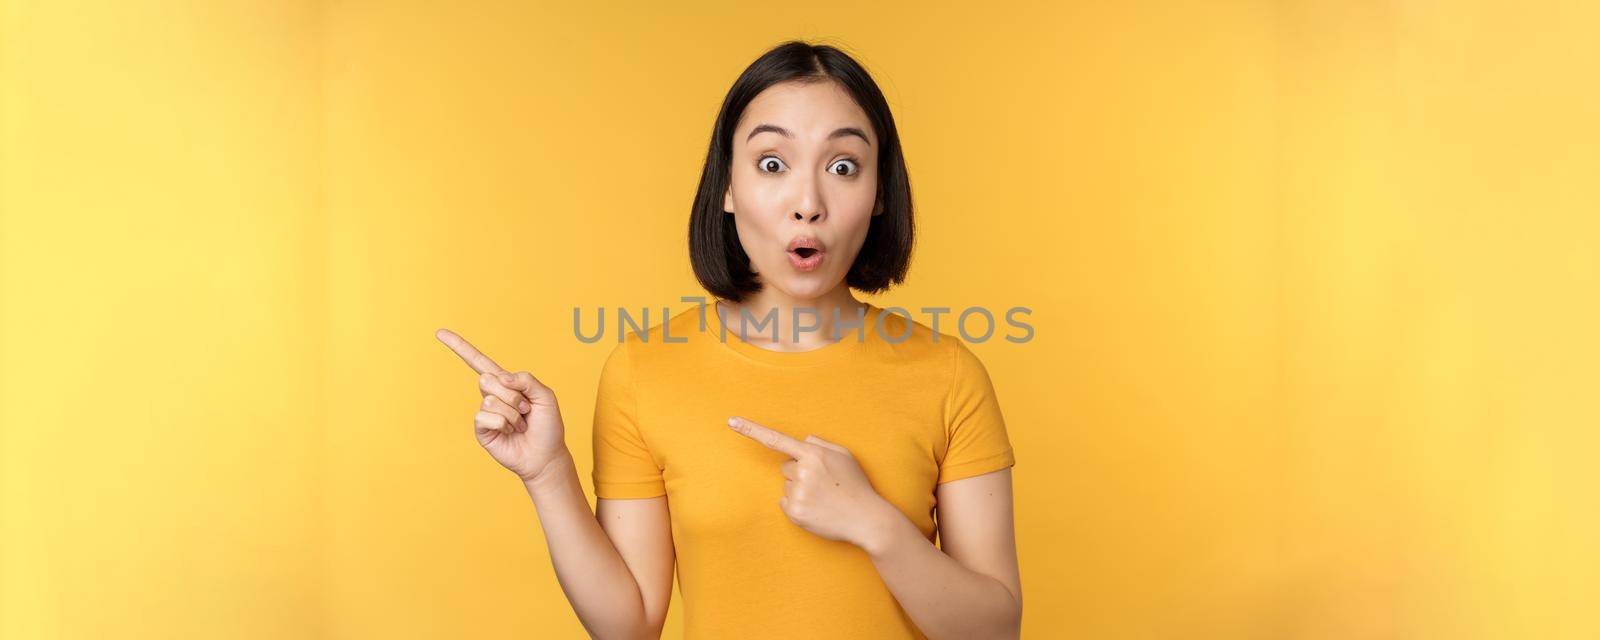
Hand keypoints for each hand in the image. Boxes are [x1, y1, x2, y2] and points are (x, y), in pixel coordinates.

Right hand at [436, 328, 567, 483]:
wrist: (545, 455)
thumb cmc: (547, 425)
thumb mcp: (545, 396)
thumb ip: (526, 380)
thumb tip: (501, 377)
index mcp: (506, 382)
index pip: (479, 361)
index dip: (459, 347)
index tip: (439, 332)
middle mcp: (491, 395)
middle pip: (488, 379)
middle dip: (513, 395)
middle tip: (526, 409)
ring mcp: (485, 412)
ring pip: (491, 400)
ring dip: (513, 413)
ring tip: (521, 424)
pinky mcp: (481, 430)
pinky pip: (485, 417)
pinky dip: (504, 424)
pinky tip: (510, 432)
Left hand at [727, 415, 895, 550]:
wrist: (866, 519)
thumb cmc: (856, 485)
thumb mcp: (844, 455)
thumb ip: (820, 444)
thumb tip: (800, 442)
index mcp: (814, 454)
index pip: (776, 439)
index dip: (752, 430)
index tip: (731, 422)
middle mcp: (802, 472)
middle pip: (786, 467)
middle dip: (800, 472)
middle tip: (823, 484)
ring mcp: (797, 493)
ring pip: (786, 486)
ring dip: (800, 490)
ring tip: (824, 498)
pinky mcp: (794, 512)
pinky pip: (785, 503)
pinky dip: (797, 505)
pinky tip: (817, 508)